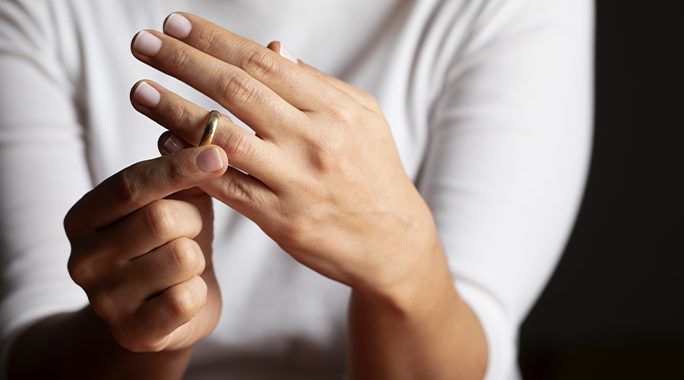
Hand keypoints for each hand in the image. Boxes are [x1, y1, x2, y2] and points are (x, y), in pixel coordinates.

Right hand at [64, 146, 227, 351]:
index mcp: (84, 217)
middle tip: (191, 229)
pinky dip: (199, 291)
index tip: (217, 153)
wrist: (169, 308)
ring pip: (181, 257)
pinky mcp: (133, 332)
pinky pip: (187, 298)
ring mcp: (104, 300)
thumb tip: (201, 128)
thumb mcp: (174, 199)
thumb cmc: (173, 240)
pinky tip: (186, 293)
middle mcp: (83, 259)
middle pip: (161, 219)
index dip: (178, 167)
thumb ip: (180, 167)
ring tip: (185, 264)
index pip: (131, 184)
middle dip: (193, 220)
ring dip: (198, 257)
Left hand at [129, 13, 441, 301]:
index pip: (263, 63)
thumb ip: (316, 84)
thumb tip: (272, 50)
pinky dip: (190, 163)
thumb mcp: (362, 118)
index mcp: (334, 109)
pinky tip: (163, 143)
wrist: (392, 241)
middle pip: (237, 91)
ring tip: (139, 89)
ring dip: (174, 111)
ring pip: (222, 139)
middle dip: (184, 62)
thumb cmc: (375, 172)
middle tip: (143, 43)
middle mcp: (314, 140)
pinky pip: (225, 186)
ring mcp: (295, 181)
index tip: (175, 24)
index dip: (214, 40)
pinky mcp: (280, 220)